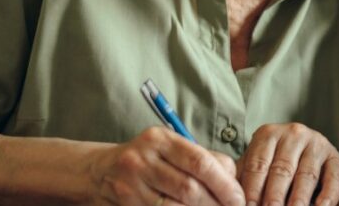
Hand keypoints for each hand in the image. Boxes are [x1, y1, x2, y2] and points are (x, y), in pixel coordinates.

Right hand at [89, 127, 244, 205]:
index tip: (239, 198)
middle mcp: (143, 159)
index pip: (200, 162)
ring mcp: (131, 184)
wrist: (99, 171)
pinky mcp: (125, 202)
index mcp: (160, 139)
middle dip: (216, 203)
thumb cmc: (147, 159)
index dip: (225, 184)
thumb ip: (202, 158)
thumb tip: (233, 178)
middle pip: (190, 188)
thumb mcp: (170, 149)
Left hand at [237, 123, 338, 205]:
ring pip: (306, 175)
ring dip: (298, 200)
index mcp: (268, 134)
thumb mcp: (257, 165)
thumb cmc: (272, 164)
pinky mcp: (335, 156)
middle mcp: (294, 134)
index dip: (252, 190)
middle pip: (282, 170)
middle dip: (273, 197)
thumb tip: (231, 200)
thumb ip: (245, 180)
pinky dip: (327, 196)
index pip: (257, 164)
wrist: (304, 153)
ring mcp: (316, 143)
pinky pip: (333, 177)